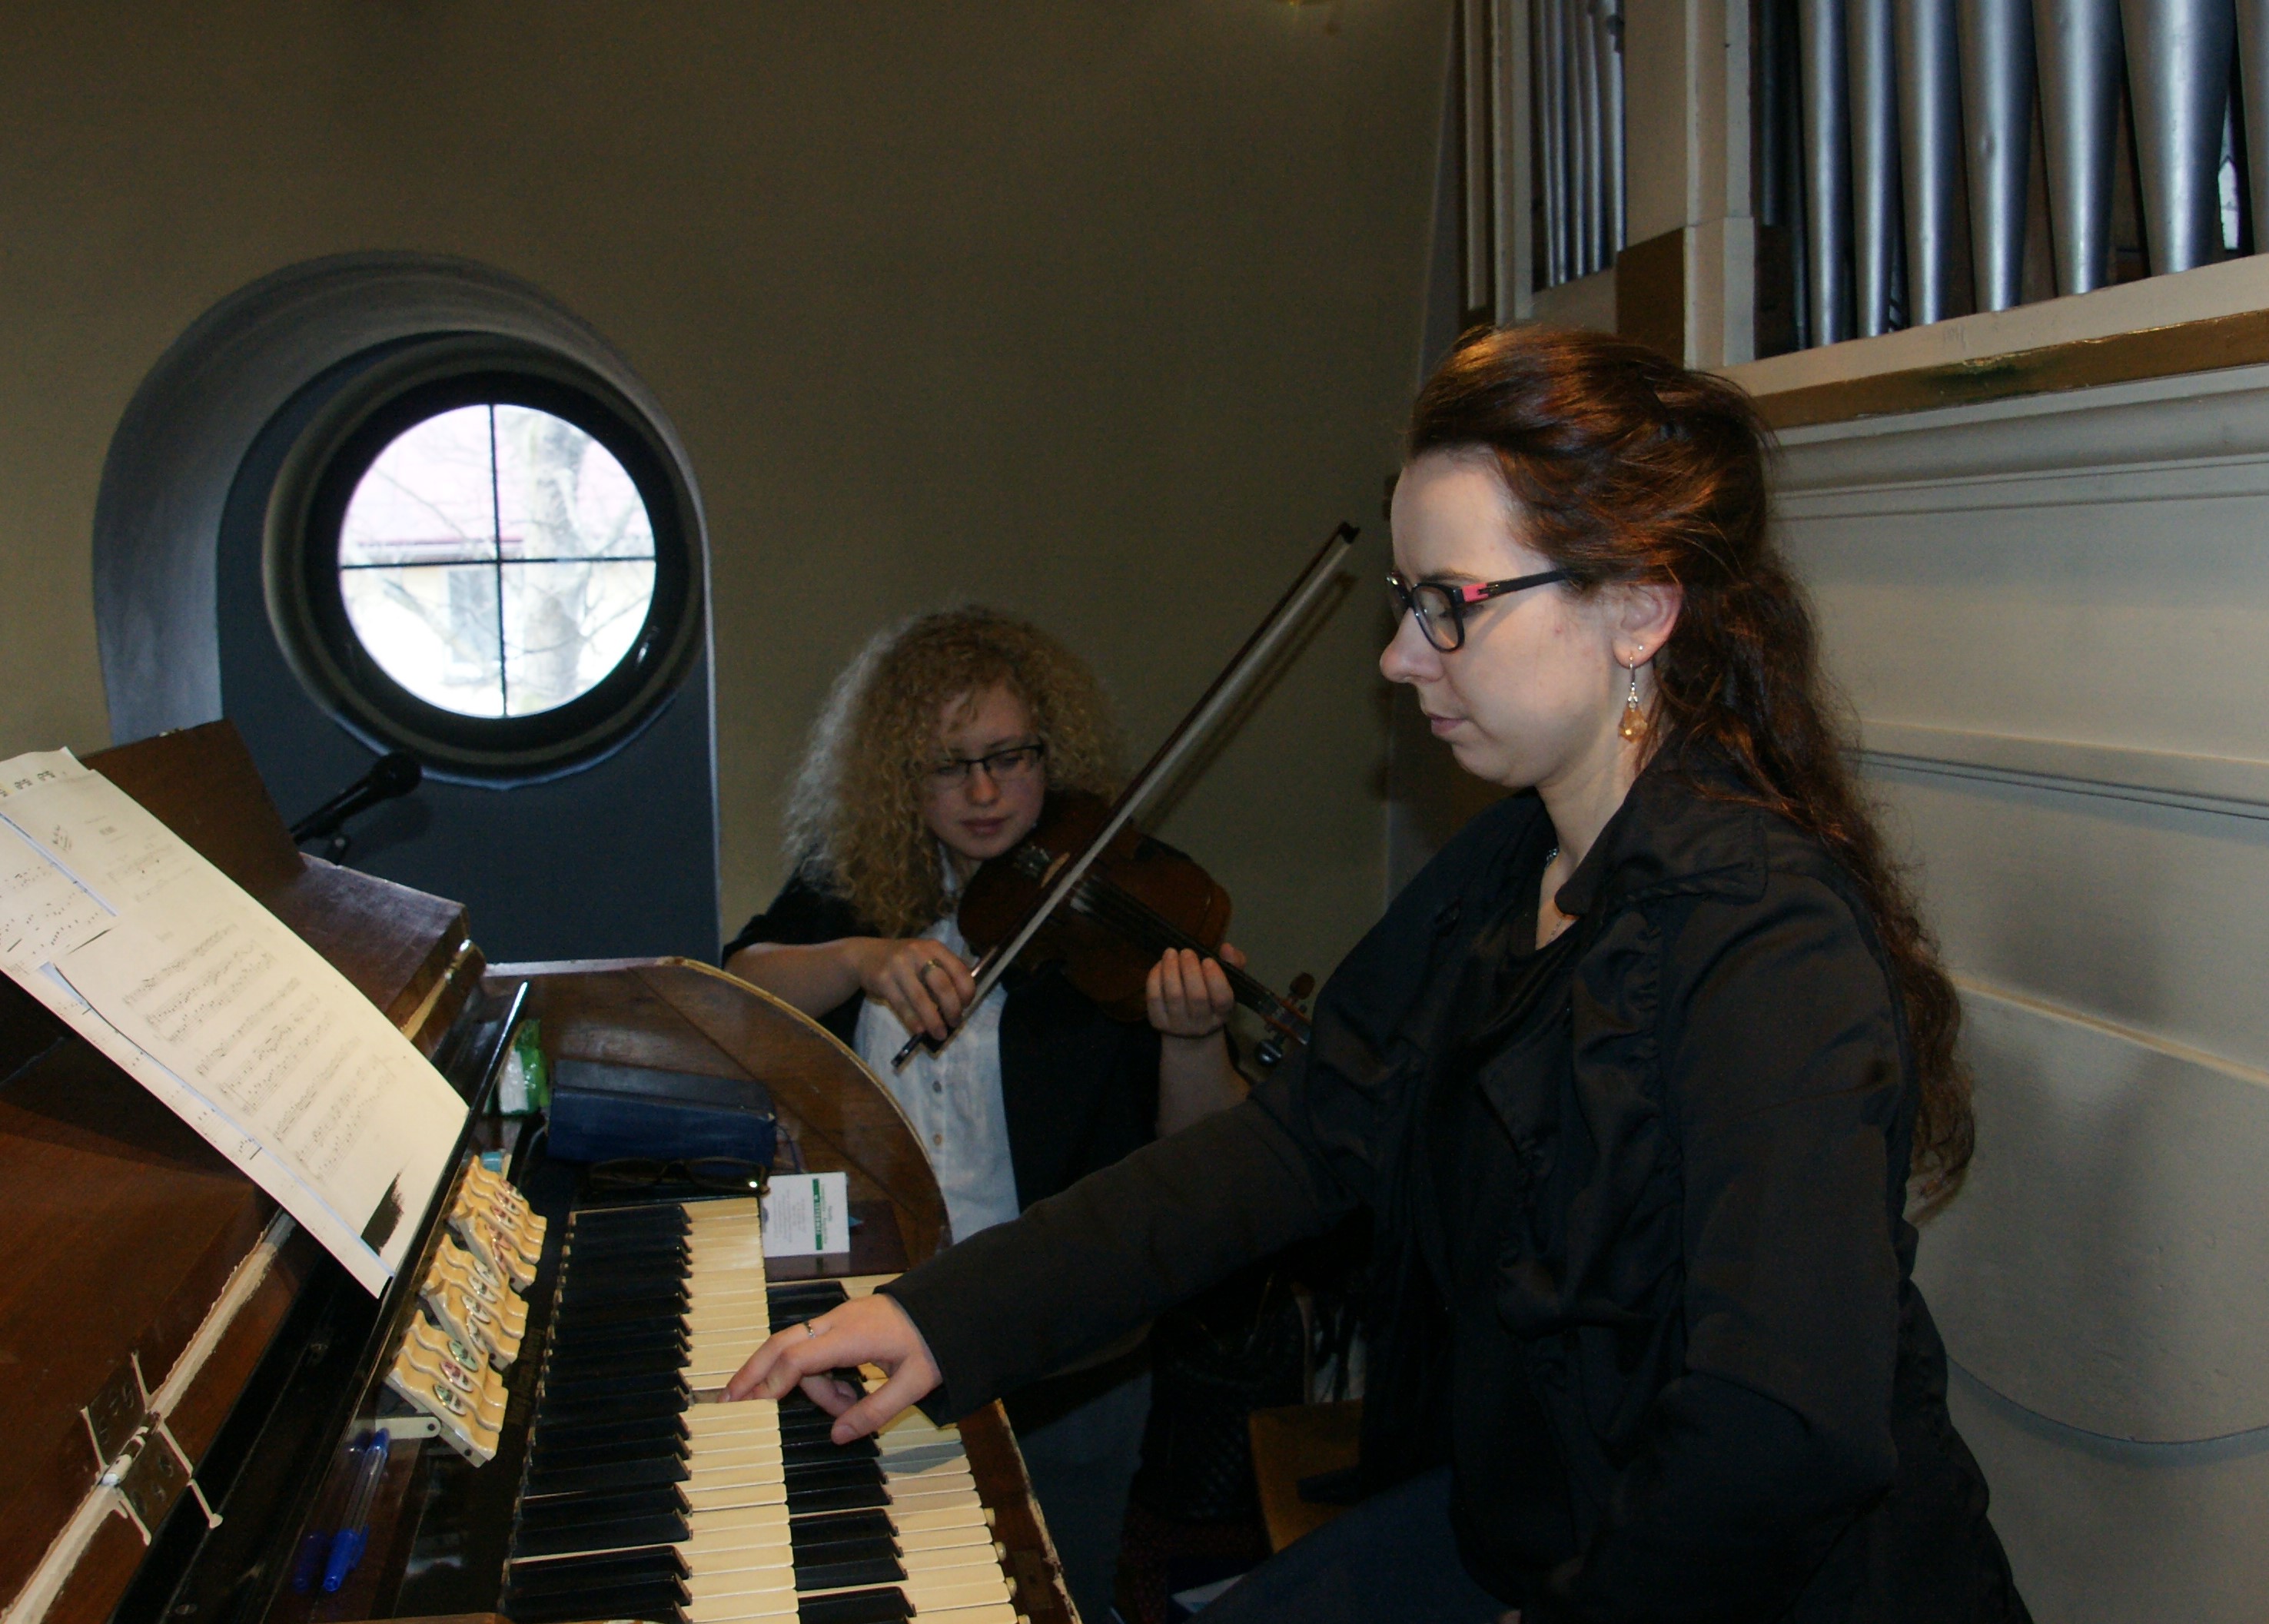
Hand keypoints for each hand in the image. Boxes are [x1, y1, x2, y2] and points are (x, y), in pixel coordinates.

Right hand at [723, 1292, 942, 1443]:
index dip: (773, 1383)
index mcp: (852, 1335)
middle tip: (727, 1400)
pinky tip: (846, 1396)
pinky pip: (813, 1349)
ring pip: (798, 1351)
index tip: (753, 1406)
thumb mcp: (914, 1383)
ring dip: (809, 1386)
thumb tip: (839, 1436)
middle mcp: (836, 1321)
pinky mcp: (840, 1322)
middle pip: (780, 1343)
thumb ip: (875, 1411)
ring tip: (845, 1408)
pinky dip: (818, 1376)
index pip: (799, 1358)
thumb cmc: (932, 1342)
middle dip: (752, 1372)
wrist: (947, 1307)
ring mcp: (836, 1319)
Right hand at [856, 938, 976, 1040]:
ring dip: (933, 1020)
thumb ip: (944, 971)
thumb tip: (962, 1002)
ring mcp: (898, 966)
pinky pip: (901, 1005)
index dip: (967, 991)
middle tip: (955, 1022)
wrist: (866, 955)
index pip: (959, 970)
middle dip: (952, 1008)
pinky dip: (913, 1020)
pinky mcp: (883, 979)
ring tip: (940, 1034)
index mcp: (934, 947)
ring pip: (921, 998)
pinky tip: (920, 1031)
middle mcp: (917, 953)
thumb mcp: (925, 956)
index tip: (966, 1006)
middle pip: (942, 985)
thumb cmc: (904, 961)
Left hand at [1146, 943, 1243, 1038]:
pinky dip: (1155, 977)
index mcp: (1222, 1013)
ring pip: (1173, 995)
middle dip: (1190, 969)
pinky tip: (1160, 965)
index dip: (1215, 978)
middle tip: (1187, 952)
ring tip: (1171, 952)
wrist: (1189, 1029)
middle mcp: (1202, 1023)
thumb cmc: (1211, 997)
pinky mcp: (1158, 1022)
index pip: (1222, 998)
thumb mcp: (1227, 983)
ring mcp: (1178, 1025)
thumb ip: (1233, 963)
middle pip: (1196, 996)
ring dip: (1171, 969)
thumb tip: (1227, 947)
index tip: (1208, 960)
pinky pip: (1154, 997)